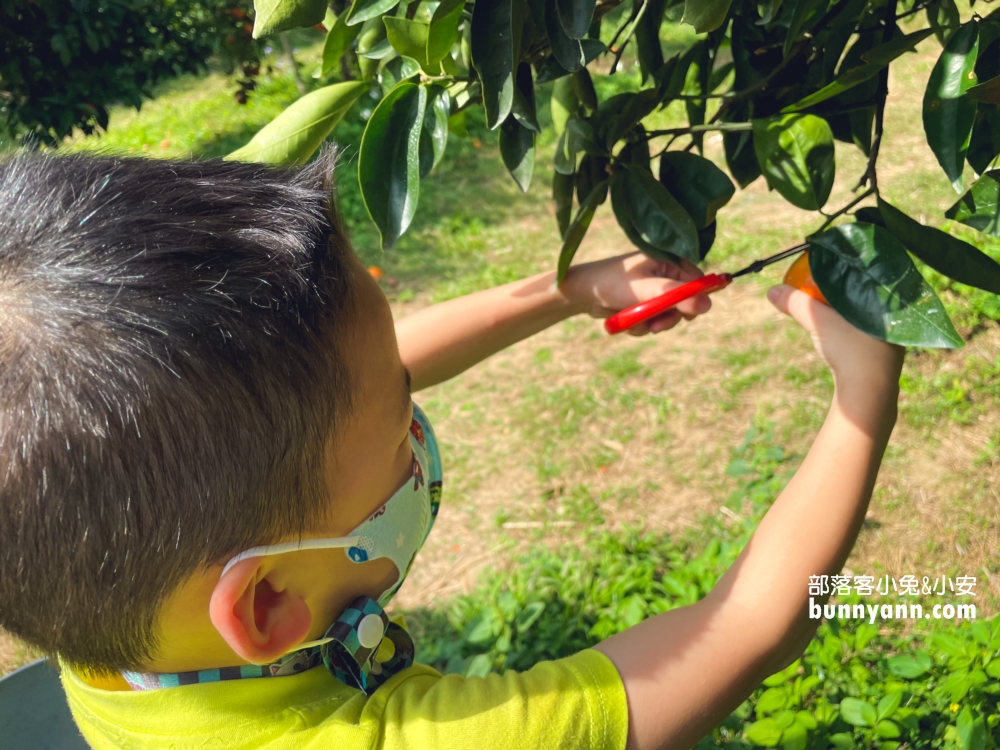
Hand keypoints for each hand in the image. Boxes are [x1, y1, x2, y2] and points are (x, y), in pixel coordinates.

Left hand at [562, 252, 712, 335]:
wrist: (582, 293)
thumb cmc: (613, 283)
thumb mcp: (646, 290)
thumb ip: (675, 297)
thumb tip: (707, 305)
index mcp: (669, 261)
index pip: (697, 281)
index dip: (695, 300)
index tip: (688, 314)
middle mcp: (664, 275)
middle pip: (684, 303)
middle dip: (669, 317)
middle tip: (656, 325)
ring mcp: (653, 291)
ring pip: (667, 316)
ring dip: (652, 323)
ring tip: (634, 321)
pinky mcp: (643, 305)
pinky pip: (652, 322)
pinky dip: (640, 325)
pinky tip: (625, 320)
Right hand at [767, 284, 903, 411]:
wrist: (868, 391)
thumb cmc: (849, 349)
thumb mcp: (819, 322)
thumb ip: (797, 304)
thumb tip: (771, 290)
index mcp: (886, 302)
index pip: (863, 279)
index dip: (842, 274)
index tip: (822, 274)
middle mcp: (895, 317)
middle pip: (864, 297)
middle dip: (841, 294)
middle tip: (820, 291)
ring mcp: (894, 338)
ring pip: (865, 317)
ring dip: (845, 313)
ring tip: (828, 311)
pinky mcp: (887, 355)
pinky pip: (866, 333)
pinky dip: (850, 329)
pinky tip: (841, 334)